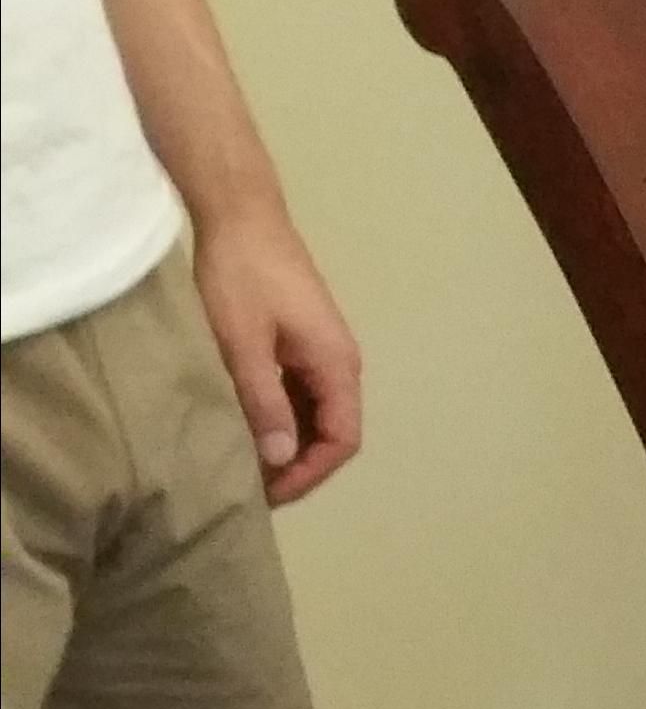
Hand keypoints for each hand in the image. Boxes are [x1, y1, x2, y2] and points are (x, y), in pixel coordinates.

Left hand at [189, 208, 362, 503]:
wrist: (241, 215)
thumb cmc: (241, 277)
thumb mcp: (243, 344)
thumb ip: (264, 402)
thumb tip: (280, 458)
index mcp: (336, 366)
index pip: (342, 439)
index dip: (310, 473)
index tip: (269, 494)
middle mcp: (340, 363)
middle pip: (334, 431)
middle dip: (300, 465)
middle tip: (254, 487)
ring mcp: (323, 351)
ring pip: (318, 414)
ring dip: (291, 442)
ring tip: (249, 463)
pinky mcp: (302, 340)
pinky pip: (303, 393)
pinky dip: (284, 417)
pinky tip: (251, 425)